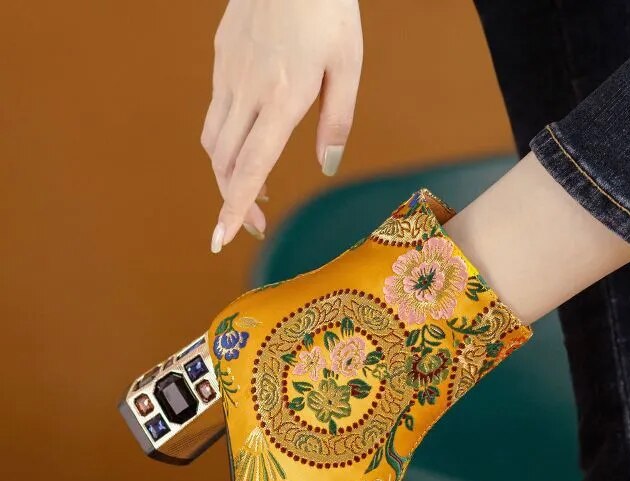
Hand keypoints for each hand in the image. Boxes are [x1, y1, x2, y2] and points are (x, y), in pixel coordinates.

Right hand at [201, 0, 362, 251]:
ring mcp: (228, 72)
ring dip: (227, 174)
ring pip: (213, 140)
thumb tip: (326, 166)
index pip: (250, 168)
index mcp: (282, 99)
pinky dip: (226, 141)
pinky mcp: (221, 56)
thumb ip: (336, 120)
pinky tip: (248, 143)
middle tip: (255, 225)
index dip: (235, 208)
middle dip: (234, 202)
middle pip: (225, 163)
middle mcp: (247, 90)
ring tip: (256, 191)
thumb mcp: (347, 65)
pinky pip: (216, 111)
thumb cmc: (328, 9)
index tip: (222, 238)